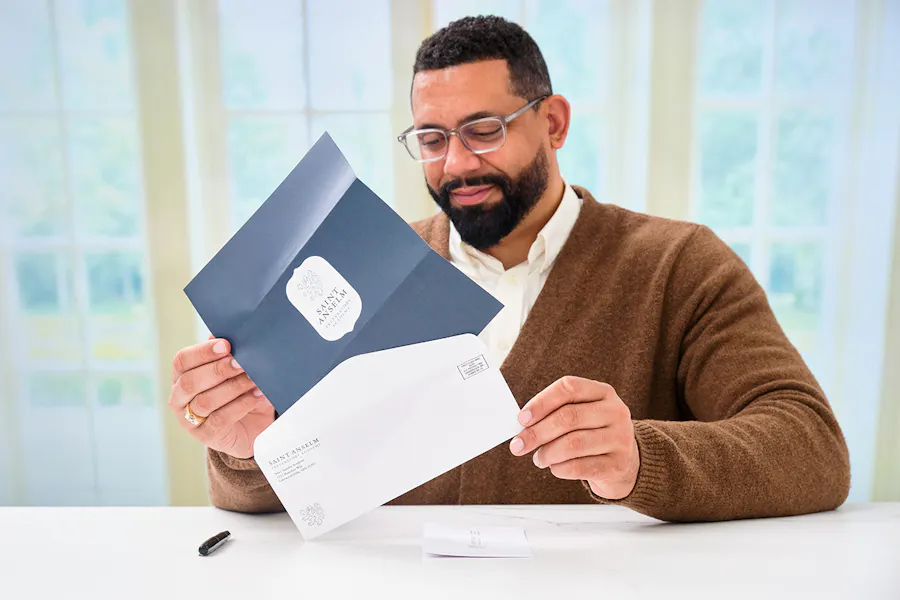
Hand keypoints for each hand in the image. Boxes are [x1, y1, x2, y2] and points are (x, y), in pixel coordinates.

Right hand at [168, 337, 273, 458]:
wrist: (252, 426)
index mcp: (181, 376)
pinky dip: (242, 404)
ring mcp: (190, 420)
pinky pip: (221, 418)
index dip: (202, 352)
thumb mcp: (235, 371)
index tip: (226, 345)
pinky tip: (257, 395)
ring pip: (206, 401)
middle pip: (190, 382)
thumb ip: (229, 354)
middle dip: (217, 370)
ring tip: (254, 379)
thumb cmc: (239, 392)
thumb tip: (227, 332)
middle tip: (241, 362)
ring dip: (233, 387)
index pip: (182, 361)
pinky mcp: (207, 435)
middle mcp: (179, 399)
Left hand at [508, 376, 639, 499]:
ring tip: (539, 458)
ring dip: (547, 453)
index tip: (521, 419)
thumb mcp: (581, 415)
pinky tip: (555, 467)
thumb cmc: (593, 434)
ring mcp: (620, 438)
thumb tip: (522, 425)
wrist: (626, 463)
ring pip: (573, 444)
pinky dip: (560, 468)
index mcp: (603, 392)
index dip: (541, 402)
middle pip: (568, 418)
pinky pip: (580, 467)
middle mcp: (615, 412)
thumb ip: (555, 414)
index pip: (568, 388)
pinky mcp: (617, 464)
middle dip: (537, 432)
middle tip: (519, 444)